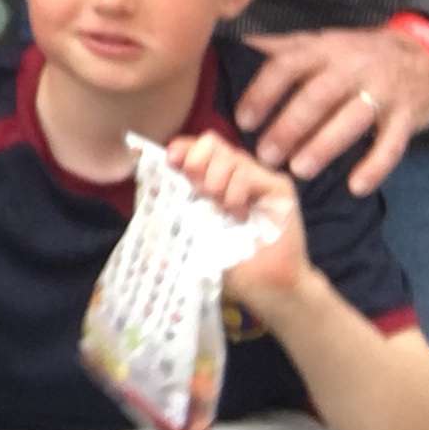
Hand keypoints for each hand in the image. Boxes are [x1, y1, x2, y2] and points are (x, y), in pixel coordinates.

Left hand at [170, 130, 310, 312]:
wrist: (265, 286)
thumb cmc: (227, 262)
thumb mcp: (192, 228)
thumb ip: (177, 201)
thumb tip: (150, 177)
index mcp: (213, 179)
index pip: (195, 147)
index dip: (181, 148)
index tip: (170, 160)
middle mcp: (236, 173)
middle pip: (211, 143)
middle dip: (196, 163)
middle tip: (198, 191)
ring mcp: (259, 178)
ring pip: (229, 156)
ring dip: (215, 182)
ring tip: (221, 210)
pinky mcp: (278, 186)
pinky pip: (247, 174)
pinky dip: (235, 193)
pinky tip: (238, 215)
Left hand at [235, 25, 428, 193]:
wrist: (425, 52)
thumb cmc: (358, 54)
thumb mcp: (320, 43)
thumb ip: (280, 49)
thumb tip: (231, 53)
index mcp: (323, 49)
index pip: (286, 67)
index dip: (263, 93)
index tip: (243, 121)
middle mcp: (352, 67)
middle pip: (317, 97)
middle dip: (288, 127)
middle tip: (266, 156)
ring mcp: (383, 91)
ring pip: (352, 119)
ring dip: (323, 146)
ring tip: (299, 171)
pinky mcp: (407, 116)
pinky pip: (392, 144)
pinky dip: (375, 166)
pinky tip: (356, 187)